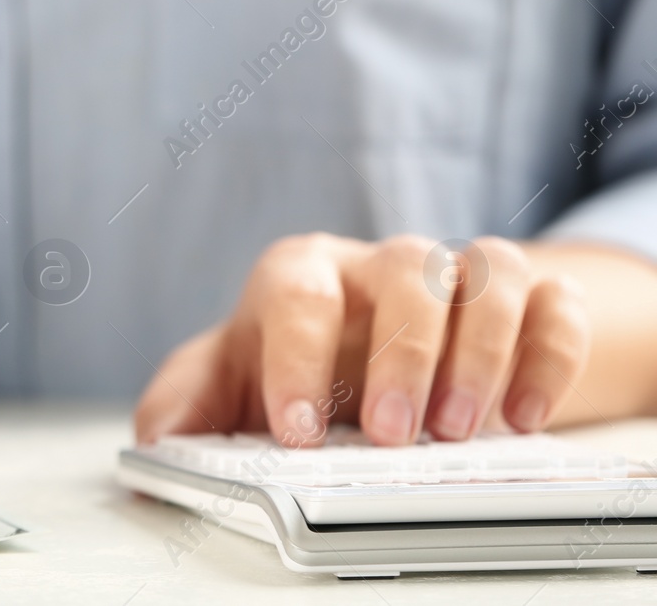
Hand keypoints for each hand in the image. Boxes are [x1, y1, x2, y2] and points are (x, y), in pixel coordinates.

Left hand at [134, 233, 592, 446]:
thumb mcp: (233, 378)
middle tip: (391, 436)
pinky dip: (550, 353)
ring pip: (487, 273)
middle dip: (401, 354)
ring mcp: (457, 275)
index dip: (295, 359)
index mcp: (302, 274)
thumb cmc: (299, 362)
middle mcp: (380, 264)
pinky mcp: (528, 297)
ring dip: (481, 351)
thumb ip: (187, 403)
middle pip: (404, 270)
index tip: (295, 431)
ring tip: (461, 431)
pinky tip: (524, 417)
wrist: (380, 342)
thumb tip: (153, 444)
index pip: (296, 293)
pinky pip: (553, 303)